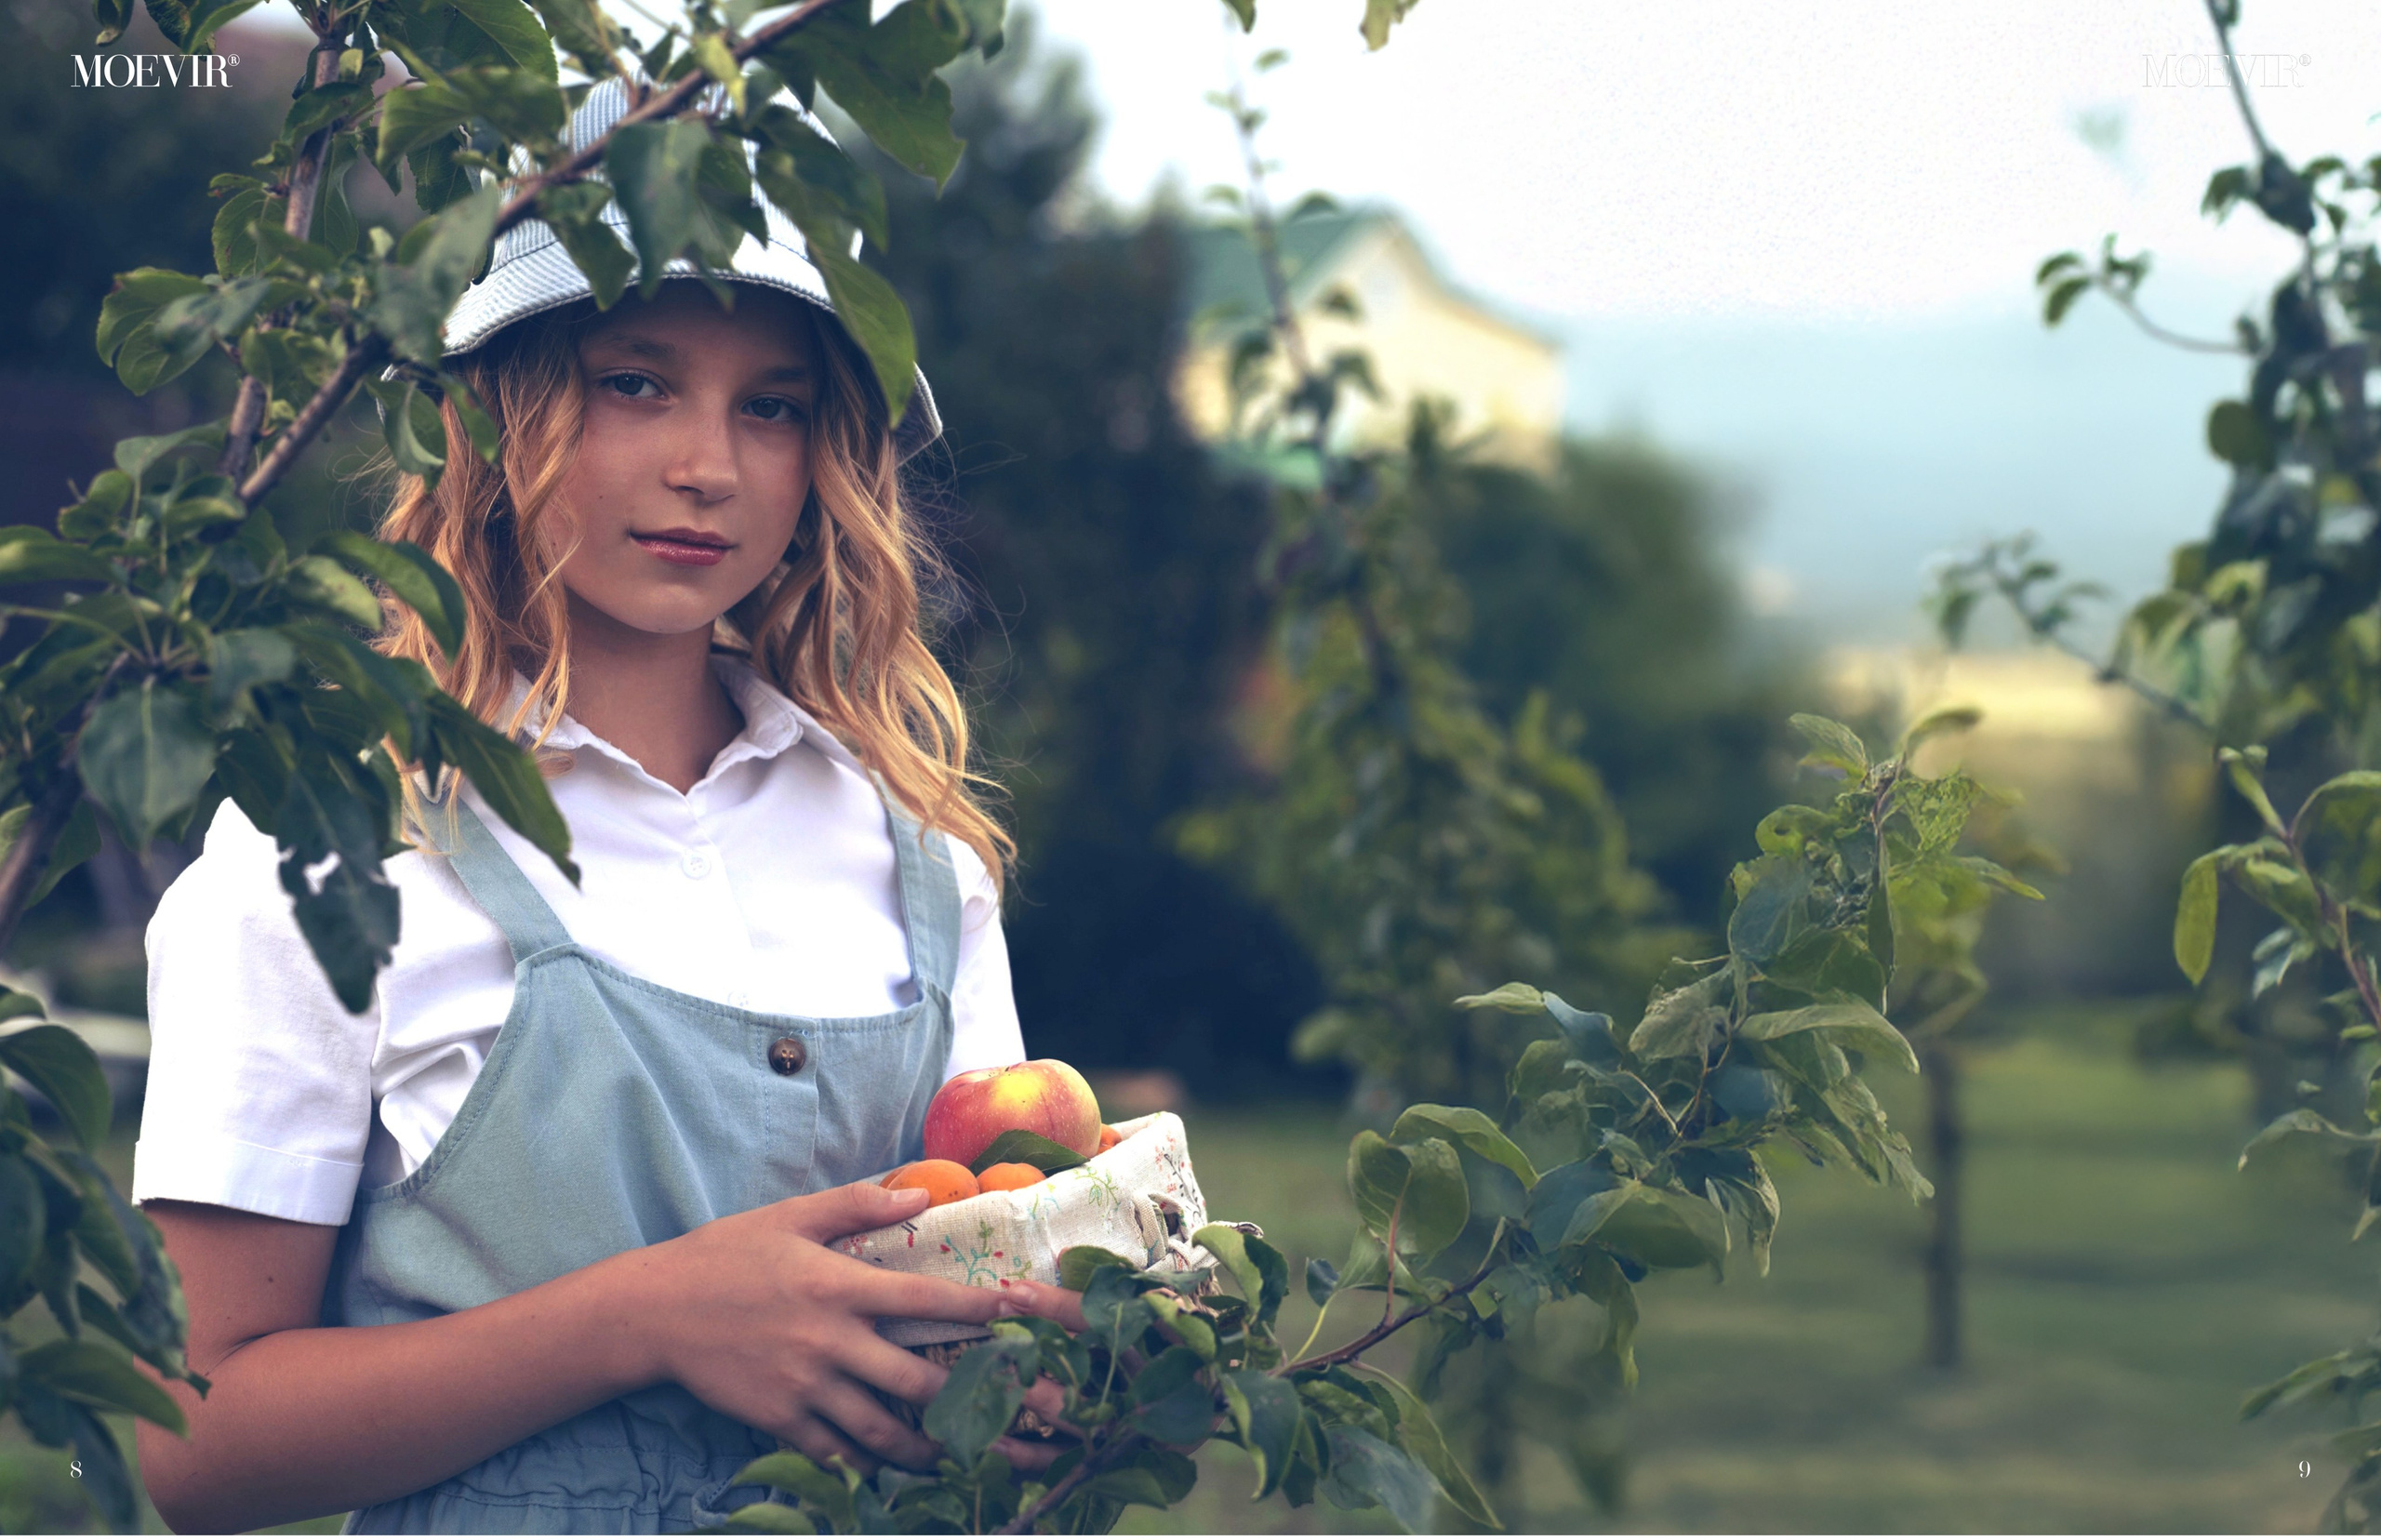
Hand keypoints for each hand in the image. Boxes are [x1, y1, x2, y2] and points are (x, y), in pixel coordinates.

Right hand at [636, 1182, 1076, 1474]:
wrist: (655, 1310)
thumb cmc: (726, 1255)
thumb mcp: (791, 1216)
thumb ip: (858, 1205)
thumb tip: (919, 1194)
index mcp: (839, 1285)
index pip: (926, 1300)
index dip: (980, 1310)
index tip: (1022, 1316)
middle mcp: (830, 1340)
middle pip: (916, 1380)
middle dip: (971, 1399)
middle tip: (1014, 1412)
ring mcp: (804, 1386)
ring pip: (881, 1429)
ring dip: (929, 1446)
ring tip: (966, 1454)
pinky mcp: (778, 1418)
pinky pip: (835, 1452)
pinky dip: (869, 1464)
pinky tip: (894, 1468)